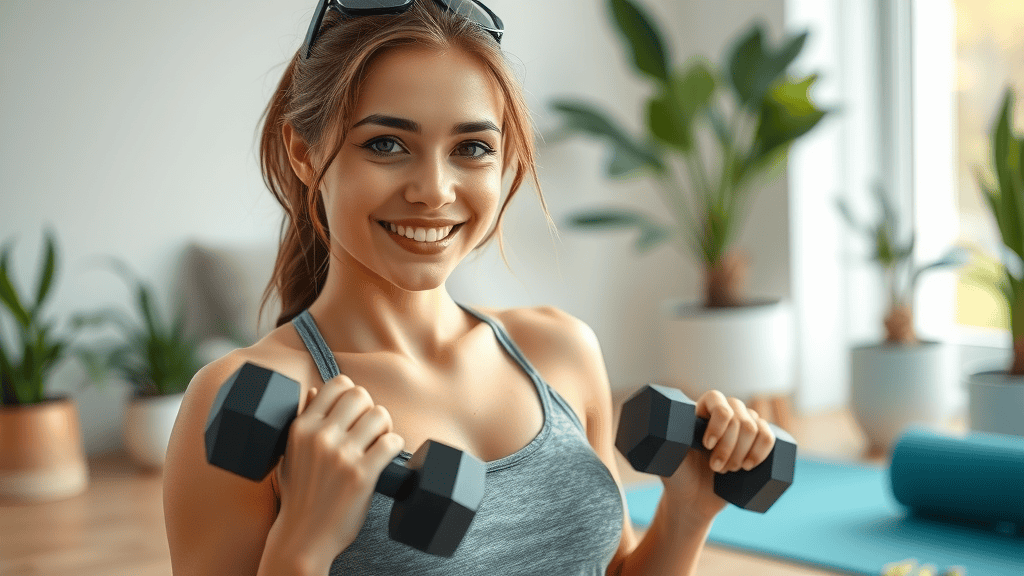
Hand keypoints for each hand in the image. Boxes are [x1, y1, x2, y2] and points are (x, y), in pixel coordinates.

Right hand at [273, 375, 405, 561]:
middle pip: (361, 395)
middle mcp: (321, 436)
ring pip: (380, 415)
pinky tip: (387, 456)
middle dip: (370, 409)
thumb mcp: (289, 453)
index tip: (355, 411)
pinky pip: (392, 442)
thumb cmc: (299, 495)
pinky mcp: (362, 475)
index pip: (337, 384)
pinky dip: (395, 445)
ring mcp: (342, 455)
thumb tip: (315, 391)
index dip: (352, 393)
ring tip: (378, 442)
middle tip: (370, 429)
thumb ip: (302, 420)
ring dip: (385, 427)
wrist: (303, 537)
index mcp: (302, 427)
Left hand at [660, 391, 775, 521]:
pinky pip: (770, 436)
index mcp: (700, 410)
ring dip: (744, 452)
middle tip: (715, 468)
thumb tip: (654, 427)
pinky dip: (763, 450)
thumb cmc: (676, 476)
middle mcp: (723, 414)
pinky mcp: (755, 444)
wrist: (692, 500)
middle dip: (729, 447)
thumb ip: (658, 442)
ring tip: (729, 471)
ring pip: (755, 428)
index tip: (706, 445)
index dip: (717, 423)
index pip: (717, 400)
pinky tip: (750, 464)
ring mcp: (741, 428)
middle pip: (739, 418)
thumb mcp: (664, 458)